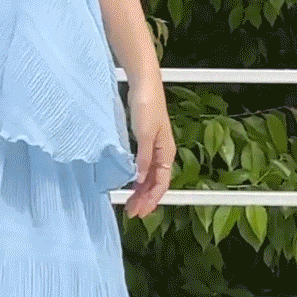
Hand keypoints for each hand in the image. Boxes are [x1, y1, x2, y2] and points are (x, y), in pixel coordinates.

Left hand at [123, 77, 175, 219]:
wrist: (144, 84)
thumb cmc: (147, 105)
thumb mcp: (144, 134)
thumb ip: (143, 158)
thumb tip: (141, 179)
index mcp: (166, 153)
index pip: (162, 183)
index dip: (151, 199)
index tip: (139, 212)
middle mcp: (162, 153)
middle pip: (156, 183)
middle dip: (145, 199)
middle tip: (131, 212)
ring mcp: (154, 148)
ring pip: (150, 176)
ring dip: (141, 191)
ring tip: (130, 202)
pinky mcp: (145, 141)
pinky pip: (144, 167)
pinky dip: (138, 178)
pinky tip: (131, 183)